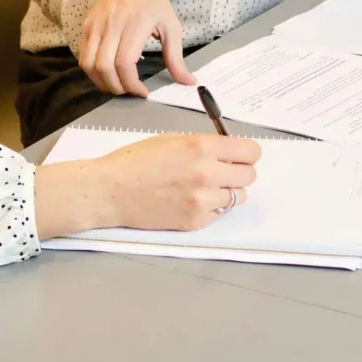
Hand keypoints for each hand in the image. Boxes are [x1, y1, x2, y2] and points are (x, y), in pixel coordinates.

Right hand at [32, 134, 260, 238]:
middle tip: (222, 172)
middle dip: (238, 172)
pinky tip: (190, 201)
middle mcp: (208, 173)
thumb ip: (203, 145)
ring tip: (202, 188)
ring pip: (238, 197)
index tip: (238, 156)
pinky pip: (219, 213)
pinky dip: (211, 208)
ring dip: (226, 191)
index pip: (251, 152)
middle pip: (250, 176)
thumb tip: (227, 151)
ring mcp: (203, 201)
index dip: (246, 153)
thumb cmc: (135, 161)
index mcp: (202, 147)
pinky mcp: (196, 221)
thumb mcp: (172, 140)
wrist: (110, 191)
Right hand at [79, 0, 195, 96]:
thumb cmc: (152, 1)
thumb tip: (188, 81)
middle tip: (130, 91)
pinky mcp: (87, 27)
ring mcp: (96, 26)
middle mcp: (112, 24)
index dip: (131, 84)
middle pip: (105, 67)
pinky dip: (93, 73)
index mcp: (136, 23)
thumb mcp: (171, 25)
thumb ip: (176, 57)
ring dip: (102, 83)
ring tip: (118, 86)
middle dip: (117, 88)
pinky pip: (84, 58)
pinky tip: (108, 74)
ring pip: (90, 65)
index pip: (125, 62)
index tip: (142, 92)